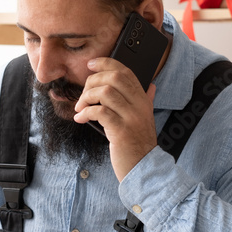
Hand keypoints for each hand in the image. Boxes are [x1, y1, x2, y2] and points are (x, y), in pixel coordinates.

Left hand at [73, 56, 157, 180]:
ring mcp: (131, 118)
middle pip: (114, 78)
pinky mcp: (121, 131)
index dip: (106, 63)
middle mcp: (139, 106)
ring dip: (87, 97)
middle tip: (83, 95)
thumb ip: (147, 101)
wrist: (144, 167)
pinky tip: (80, 118)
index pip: (125, 71)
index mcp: (143, 100)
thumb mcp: (145, 119)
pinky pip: (100, 112)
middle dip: (93, 81)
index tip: (90, 65)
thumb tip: (151, 86)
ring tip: (80, 108)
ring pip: (106, 92)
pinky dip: (86, 112)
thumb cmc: (139, 144)